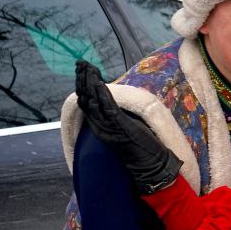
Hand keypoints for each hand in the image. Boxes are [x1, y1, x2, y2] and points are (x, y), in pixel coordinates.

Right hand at [75, 60, 181, 193]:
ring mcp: (108, 127)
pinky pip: (108, 107)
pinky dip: (102, 93)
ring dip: (90, 82)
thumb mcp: (125, 126)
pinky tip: (98, 82)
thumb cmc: (141, 146)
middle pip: (85, 99)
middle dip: (82, 80)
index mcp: (100, 126)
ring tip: (86, 68)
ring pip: (93, 101)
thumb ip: (115, 116)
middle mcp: (100, 126)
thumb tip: (112, 101)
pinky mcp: (120, 126)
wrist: (150, 166)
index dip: (82, 86)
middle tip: (80, 63)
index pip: (86, 102)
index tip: (82, 70)